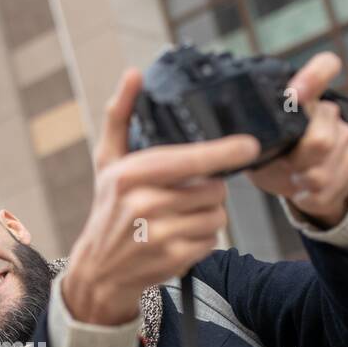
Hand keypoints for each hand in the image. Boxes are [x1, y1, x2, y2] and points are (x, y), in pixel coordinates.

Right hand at [63, 68, 260, 324]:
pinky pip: (211, 240)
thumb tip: (134, 73)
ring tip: (180, 218)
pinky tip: (178, 239)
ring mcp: (159, 234)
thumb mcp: (108, 163)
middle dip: (208, 191)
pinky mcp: (173, 259)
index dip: (225, 151)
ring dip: (207, 216)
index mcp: (131, 174)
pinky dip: (201, 240)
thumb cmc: (108, 211)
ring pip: (217, 215)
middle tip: (185, 196)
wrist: (98, 273)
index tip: (249, 145)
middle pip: (213, 189)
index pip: (191, 159)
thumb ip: (121, 116)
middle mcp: (144, 204)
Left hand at [245, 52, 347, 228]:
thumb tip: (234, 134)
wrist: (302, 186)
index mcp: (303, 99)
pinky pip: (331, 187)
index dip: (314, 77)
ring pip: (323, 169)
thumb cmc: (276, 158)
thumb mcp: (260, 144)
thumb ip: (254, 134)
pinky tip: (304, 191)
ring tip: (294, 178)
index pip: (325, 66)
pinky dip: (311, 197)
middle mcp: (328, 113)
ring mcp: (344, 136)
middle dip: (297, 162)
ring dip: (302, 182)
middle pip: (320, 140)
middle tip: (286, 165)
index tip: (294, 95)